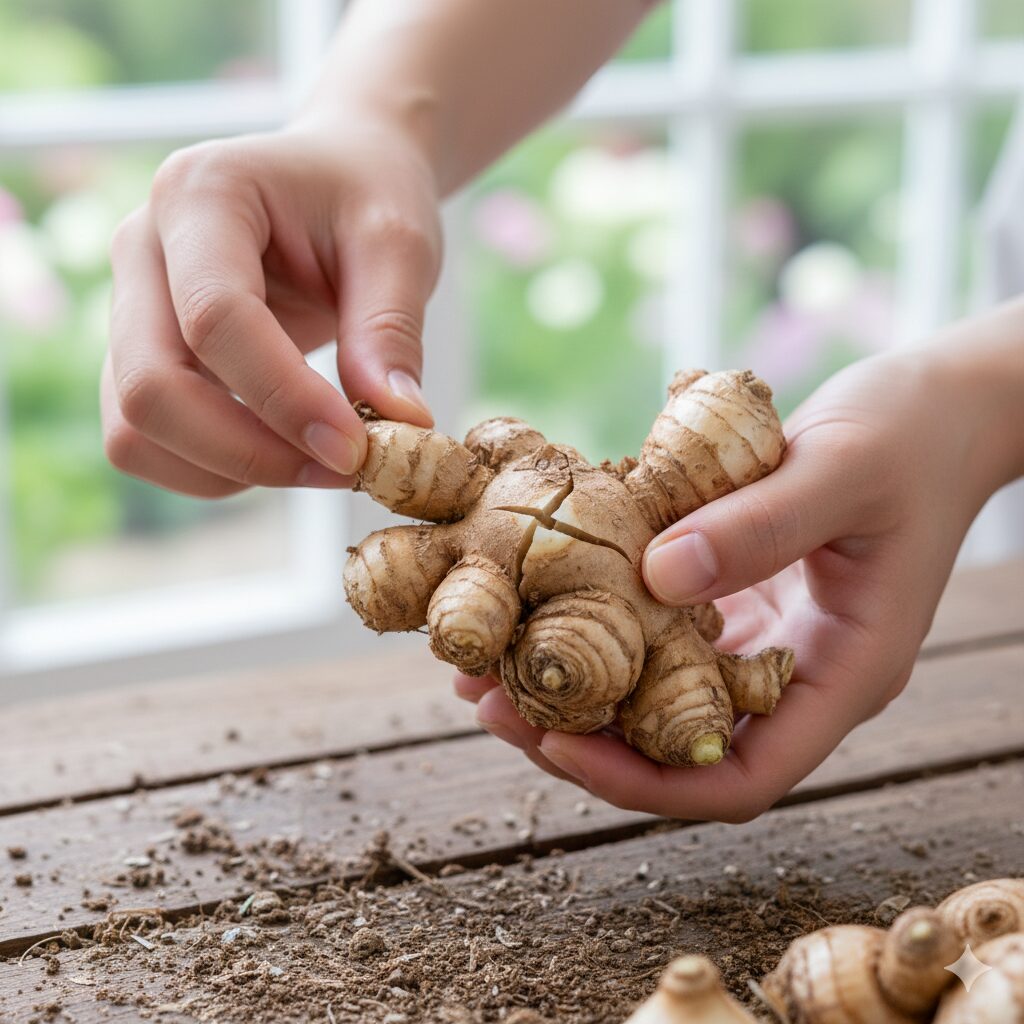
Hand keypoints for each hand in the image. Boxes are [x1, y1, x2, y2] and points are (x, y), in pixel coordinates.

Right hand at [102, 118, 440, 495]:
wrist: (337, 177)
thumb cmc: (366, 194)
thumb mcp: (399, 242)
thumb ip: (392, 329)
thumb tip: (399, 426)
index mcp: (200, 194)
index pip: (215, 318)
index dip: (285, 399)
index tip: (357, 448)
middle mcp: (142, 248)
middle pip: (151, 386)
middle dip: (249, 452)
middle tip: (343, 469)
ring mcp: (128, 307)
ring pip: (134, 430)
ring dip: (228, 471)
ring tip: (320, 462)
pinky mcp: (140, 356)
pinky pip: (147, 443)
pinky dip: (214, 471)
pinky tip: (284, 453)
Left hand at [457, 348, 996, 821]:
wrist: (939, 406)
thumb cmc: (911, 435)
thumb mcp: (843, 471)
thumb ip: (761, 527)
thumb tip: (656, 578)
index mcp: (843, 673)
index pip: (742, 775)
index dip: (647, 782)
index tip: (560, 745)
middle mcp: (796, 673)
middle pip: (683, 747)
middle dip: (586, 741)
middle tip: (493, 703)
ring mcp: (763, 638)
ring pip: (662, 696)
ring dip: (579, 690)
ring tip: (487, 666)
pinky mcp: (736, 596)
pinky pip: (661, 633)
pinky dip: (601, 630)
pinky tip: (537, 604)